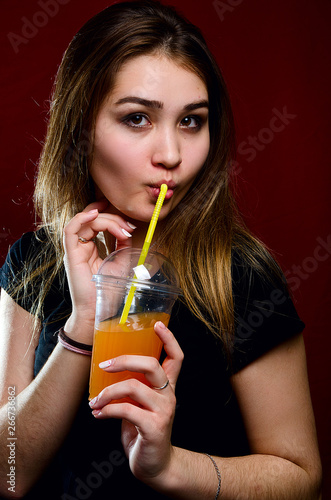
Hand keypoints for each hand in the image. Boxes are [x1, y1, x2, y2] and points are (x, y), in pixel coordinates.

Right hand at [63, 200, 134, 336]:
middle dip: (113, 218)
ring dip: (104, 219)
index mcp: (91, 247)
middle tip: (128, 227)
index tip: (130, 225)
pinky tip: (95, 213)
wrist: (96, 310)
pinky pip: (70, 230)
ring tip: (119, 225)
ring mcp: (74, 249)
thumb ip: (123, 245)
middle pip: (93, 219)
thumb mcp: (121, 262)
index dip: (114, 218)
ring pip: (85, 222)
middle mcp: (81, 246)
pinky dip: (81, 218)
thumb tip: (128, 229)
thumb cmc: (106, 290)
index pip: (98, 223)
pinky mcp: (70, 255)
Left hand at [89, 321, 183, 484]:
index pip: (177, 357)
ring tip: (95, 401)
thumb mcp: (142, 404)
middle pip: (152, 365)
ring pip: (134, 387)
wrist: (156, 465)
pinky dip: (107, 410)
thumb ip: (134, 386)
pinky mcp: (154, 427)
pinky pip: (126, 410)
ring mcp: (164, 411)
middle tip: (104, 365)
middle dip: (125, 360)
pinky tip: (98, 414)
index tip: (157, 324)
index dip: (169, 339)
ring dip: (108, 391)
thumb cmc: (144, 430)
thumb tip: (107, 367)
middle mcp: (169, 395)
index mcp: (168, 386)